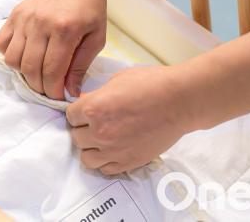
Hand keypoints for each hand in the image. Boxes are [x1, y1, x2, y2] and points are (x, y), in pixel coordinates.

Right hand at [0, 0, 106, 98]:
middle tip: (49, 88)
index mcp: (64, 30)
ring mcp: (24, 19)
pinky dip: (10, 54)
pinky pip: (1, 43)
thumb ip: (81, 66)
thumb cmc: (90, 9)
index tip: (59, 97)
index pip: (52, 71)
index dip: (53, 90)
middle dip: (39, 86)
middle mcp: (40, 24)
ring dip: (24, 73)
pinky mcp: (14, 14)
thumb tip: (71, 92)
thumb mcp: (96, 38)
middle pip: (30, 68)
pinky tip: (25, 54)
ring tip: (37, 71)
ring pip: (12, 59)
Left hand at [66, 66, 195, 173]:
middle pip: (76, 137)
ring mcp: (114, 150)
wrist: (180, 101)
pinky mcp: (129, 162)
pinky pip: (106, 169)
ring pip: (87, 158)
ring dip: (92, 148)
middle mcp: (100, 132)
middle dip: (84, 129)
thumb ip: (97, 96)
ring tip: (102, 140)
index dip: (78, 112)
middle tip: (96, 123)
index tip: (86, 111)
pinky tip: (114, 150)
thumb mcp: (116, 81)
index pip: (69, 116)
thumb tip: (87, 103)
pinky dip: (106, 161)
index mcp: (93, 109)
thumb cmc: (152, 84)